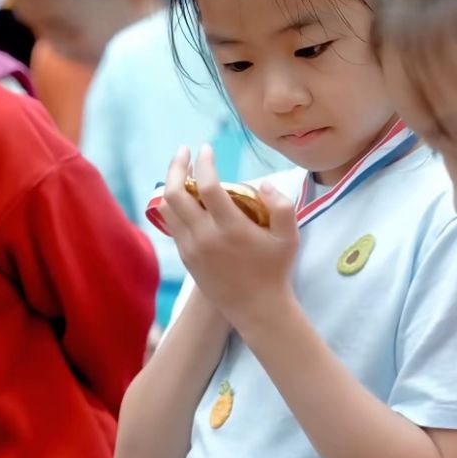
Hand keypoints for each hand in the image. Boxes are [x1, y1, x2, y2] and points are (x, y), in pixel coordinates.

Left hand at [160, 145, 298, 325]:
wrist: (256, 309)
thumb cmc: (275, 270)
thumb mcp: (289, 237)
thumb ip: (281, 205)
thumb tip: (261, 184)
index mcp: (230, 228)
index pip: (206, 186)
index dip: (204, 162)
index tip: (206, 148)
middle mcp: (205, 237)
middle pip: (175, 193)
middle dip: (177, 166)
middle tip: (184, 151)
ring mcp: (191, 248)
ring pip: (167, 208)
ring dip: (171, 184)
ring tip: (183, 171)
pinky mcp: (185, 257)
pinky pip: (171, 224)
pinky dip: (173, 205)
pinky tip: (183, 196)